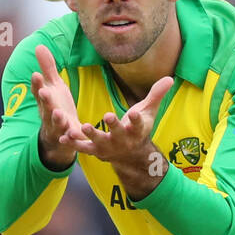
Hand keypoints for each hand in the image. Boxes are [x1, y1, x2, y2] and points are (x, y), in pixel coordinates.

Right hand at [32, 44, 81, 169]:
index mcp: (45, 100)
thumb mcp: (54, 86)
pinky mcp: (69, 137)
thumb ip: (48, 68)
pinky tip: (73, 134)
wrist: (61, 136)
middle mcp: (48, 113)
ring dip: (56, 119)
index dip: (37, 84)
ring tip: (58, 113)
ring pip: (56, 123)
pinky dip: (70, 137)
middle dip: (45, 100)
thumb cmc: (56, 106)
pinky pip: (69, 139)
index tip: (36, 74)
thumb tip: (38, 45)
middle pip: (46, 106)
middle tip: (44, 92)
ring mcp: (58, 127)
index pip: (39, 91)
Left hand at [62, 75, 173, 199]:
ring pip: (99, 141)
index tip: (134, 114)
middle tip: (108, 116)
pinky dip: (74, 143)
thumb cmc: (138, 129)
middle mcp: (123, 140)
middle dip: (113, 126)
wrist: (130, 155)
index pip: (138, 124)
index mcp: (137, 130)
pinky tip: (64, 137)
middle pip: (118, 133)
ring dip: (91, 134)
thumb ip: (156, 95)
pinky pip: (83, 148)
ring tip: (82, 127)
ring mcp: (108, 147)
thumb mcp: (148, 112)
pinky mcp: (95, 151)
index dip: (136, 120)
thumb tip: (170, 78)